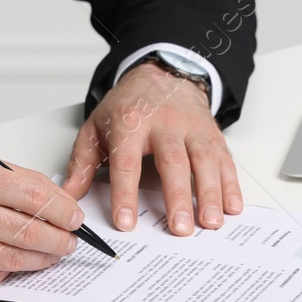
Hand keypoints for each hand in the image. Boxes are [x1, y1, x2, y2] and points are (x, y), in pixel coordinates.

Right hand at [0, 154, 84, 289]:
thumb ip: (12, 180)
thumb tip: (57, 200)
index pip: (33, 197)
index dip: (62, 210)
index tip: (74, 217)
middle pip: (28, 231)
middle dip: (59, 239)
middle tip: (70, 241)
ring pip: (14, 259)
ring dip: (42, 259)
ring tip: (53, 254)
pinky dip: (10, 270)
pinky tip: (18, 262)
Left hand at [64, 61, 243, 235]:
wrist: (162, 73)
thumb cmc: (129, 105)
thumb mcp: (96, 127)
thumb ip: (81, 162)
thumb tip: (68, 195)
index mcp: (130, 124)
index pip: (126, 163)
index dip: (125, 194)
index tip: (125, 222)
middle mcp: (165, 125)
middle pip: (173, 162)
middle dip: (177, 197)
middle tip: (179, 228)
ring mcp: (192, 129)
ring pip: (204, 161)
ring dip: (210, 193)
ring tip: (210, 222)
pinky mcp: (212, 135)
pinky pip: (224, 159)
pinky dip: (231, 184)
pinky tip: (232, 206)